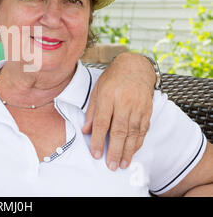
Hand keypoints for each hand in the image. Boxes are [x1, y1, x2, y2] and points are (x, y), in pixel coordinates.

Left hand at [82, 52, 154, 170]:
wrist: (136, 67)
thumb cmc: (113, 78)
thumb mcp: (98, 90)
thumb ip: (92, 111)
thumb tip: (86, 131)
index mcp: (109, 96)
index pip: (103, 122)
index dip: (99, 140)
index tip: (96, 154)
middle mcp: (124, 102)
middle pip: (119, 130)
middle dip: (115, 150)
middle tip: (111, 166)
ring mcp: (138, 107)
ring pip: (133, 133)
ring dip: (128, 151)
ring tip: (123, 164)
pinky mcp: (147, 110)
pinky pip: (143, 129)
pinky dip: (138, 142)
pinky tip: (133, 152)